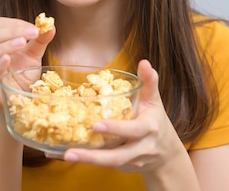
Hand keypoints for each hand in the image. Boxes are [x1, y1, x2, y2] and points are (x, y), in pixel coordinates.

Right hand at [0, 17, 55, 111]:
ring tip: (22, 43)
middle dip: (12, 32)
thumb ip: (40, 41)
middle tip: (33, 33)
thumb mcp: (33, 57)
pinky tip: (8, 58)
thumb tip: (50, 26)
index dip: (14, 24)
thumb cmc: (21, 78)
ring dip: (4, 46)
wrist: (18, 104)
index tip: (34, 28)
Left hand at [60, 60, 182, 173]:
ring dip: (86, 160)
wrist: (165, 152)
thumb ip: (148, 82)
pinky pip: (102, 165)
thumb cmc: (155, 120)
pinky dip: (84, 161)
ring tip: (66, 155)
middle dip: (95, 155)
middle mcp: (141, 147)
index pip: (134, 129)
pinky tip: (63, 155)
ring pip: (108, 162)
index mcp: (148, 128)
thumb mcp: (154, 101)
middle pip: (118, 155)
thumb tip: (144, 62)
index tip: (97, 125)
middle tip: (72, 151)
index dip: (116, 128)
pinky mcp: (121, 167)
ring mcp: (131, 160)